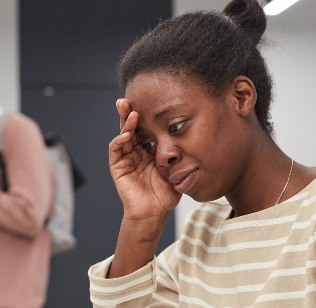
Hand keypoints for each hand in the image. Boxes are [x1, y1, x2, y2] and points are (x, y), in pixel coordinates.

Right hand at [109, 98, 181, 220]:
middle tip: (128, 99)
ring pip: (122, 135)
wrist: (155, 212)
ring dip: (124, 123)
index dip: (145, 116)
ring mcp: (126, 159)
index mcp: (149, 150)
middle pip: (131, 127)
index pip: (145, 128)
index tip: (150, 101)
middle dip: (128, 112)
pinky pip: (116, 150)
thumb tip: (199, 137)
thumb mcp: (177, 169)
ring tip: (130, 112)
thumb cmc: (166, 193)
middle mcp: (136, 152)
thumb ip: (181, 155)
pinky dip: (119, 141)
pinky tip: (126, 135)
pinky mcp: (117, 167)